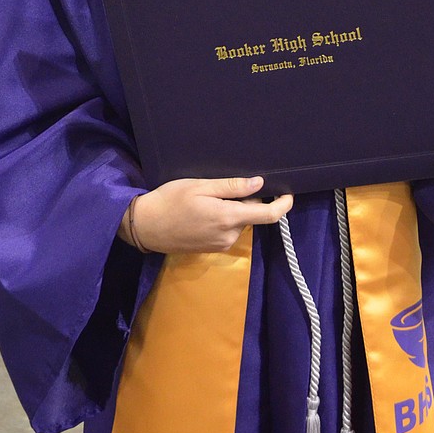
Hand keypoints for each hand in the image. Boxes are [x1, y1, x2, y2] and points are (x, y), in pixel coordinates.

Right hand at [124, 177, 292, 253]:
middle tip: (222, 187)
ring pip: (238, 223)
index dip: (283, 205)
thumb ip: (231, 187)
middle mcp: (228, 236)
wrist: (145, 227)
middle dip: (246, 201)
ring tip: (207, 198)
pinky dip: (223, 219)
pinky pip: (227, 231)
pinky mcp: (212, 249)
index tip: (288, 194)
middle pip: (250, 216)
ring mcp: (220, 245)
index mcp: (228, 218)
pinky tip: (203, 211)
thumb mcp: (200, 186)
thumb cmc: (170, 201)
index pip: (267, 216)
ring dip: (232, 210)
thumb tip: (259, 183)